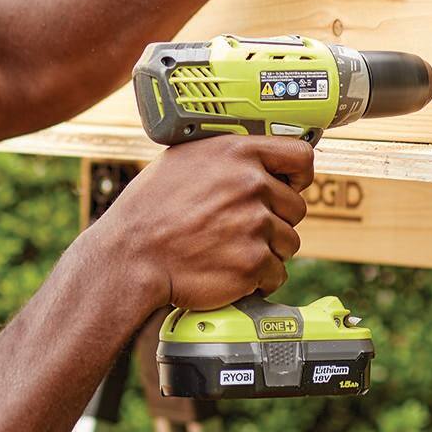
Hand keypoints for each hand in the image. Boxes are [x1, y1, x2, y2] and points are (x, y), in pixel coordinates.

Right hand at [93, 135, 313, 310]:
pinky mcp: (253, 264)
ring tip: (232, 250)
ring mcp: (255, 226)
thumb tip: (257, 160)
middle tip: (244, 228)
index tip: (292, 185)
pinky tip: (230, 270)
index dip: (300, 175)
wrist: (131, 255)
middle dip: (276, 220)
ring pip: (289, 242)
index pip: (300, 156)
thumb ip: (226, 158)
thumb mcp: (184, 161)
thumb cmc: (150, 208)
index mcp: (237, 153)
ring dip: (268, 250)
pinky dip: (259, 278)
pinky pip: (276, 273)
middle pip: (297, 206)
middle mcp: (251, 185)